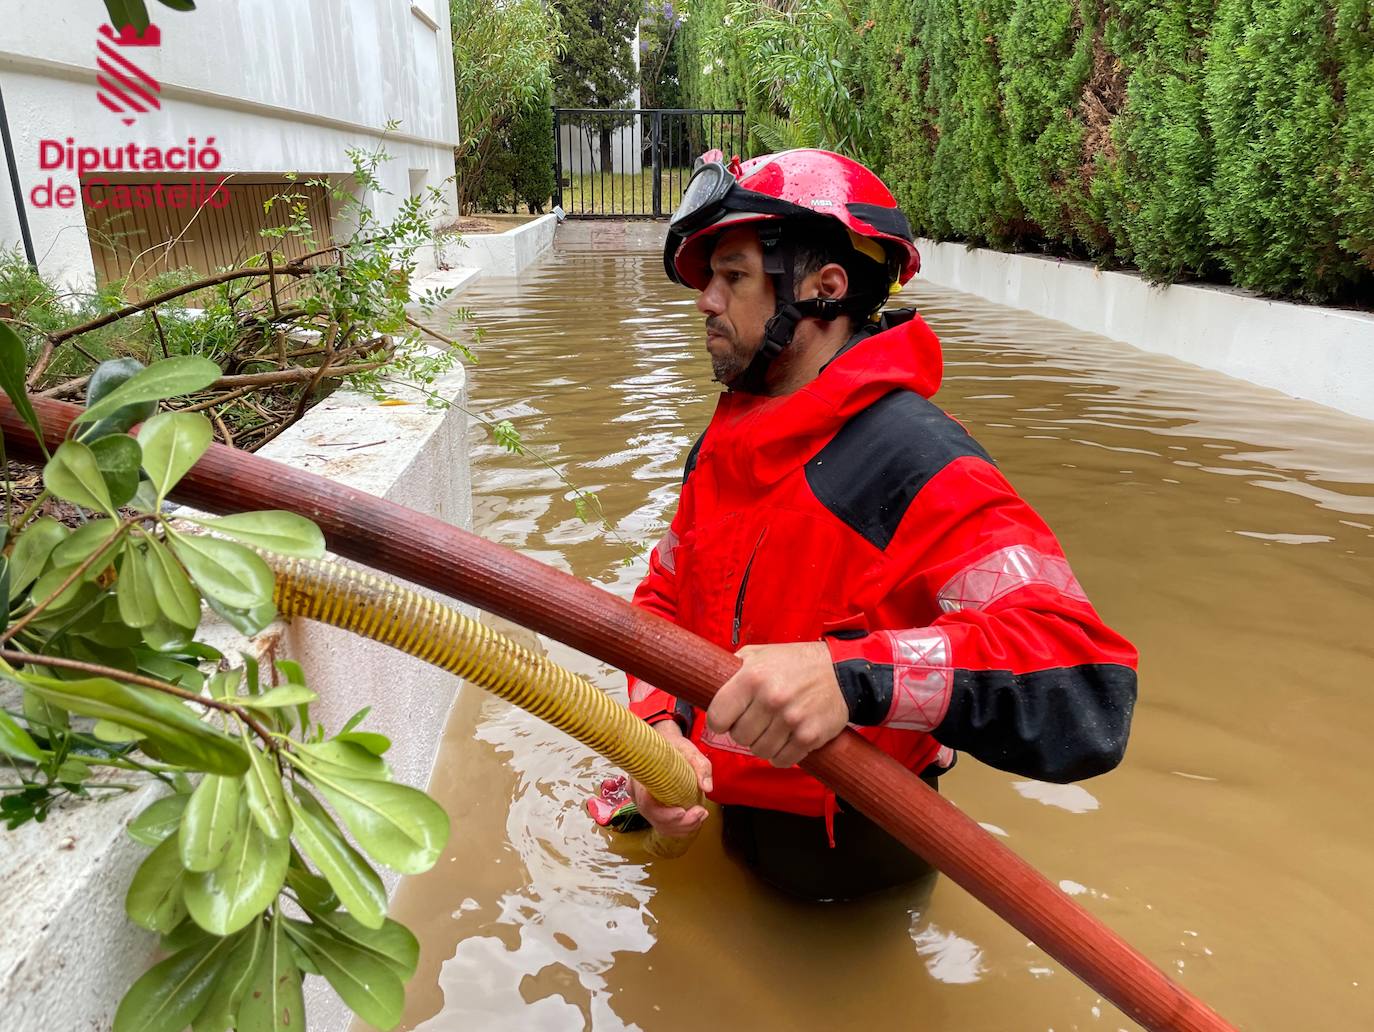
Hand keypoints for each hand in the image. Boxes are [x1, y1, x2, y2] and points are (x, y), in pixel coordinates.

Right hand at [629, 721, 711, 836]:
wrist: (667, 747)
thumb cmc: (675, 748)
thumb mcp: (689, 750)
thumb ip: (700, 767)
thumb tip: (707, 788)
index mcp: (641, 778)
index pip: (645, 803)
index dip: (662, 813)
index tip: (681, 811)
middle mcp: (639, 795)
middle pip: (654, 818)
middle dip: (679, 823)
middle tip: (700, 812)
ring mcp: (646, 805)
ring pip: (661, 826)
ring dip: (683, 827)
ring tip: (701, 815)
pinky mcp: (655, 811)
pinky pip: (666, 826)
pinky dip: (682, 828)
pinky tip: (696, 819)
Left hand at [707, 642, 848, 768]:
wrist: (841, 671)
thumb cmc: (797, 662)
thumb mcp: (761, 654)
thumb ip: (734, 667)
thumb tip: (708, 681)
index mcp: (752, 677)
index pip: (717, 717)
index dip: (720, 721)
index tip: (727, 719)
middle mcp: (770, 698)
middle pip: (738, 737)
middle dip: (744, 731)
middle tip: (756, 720)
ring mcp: (790, 720)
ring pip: (758, 751)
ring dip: (762, 744)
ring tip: (773, 728)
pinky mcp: (808, 736)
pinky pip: (781, 760)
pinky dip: (781, 754)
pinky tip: (786, 738)